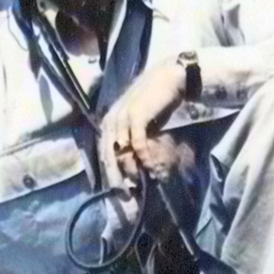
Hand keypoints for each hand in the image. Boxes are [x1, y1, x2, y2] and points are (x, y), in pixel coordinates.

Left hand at [99, 61, 194, 184]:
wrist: (169, 78)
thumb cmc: (156, 101)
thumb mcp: (139, 122)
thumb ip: (132, 139)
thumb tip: (133, 163)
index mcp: (109, 121)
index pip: (104, 152)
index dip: (109, 172)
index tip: (117, 190)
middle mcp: (111, 119)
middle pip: (108, 154)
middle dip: (115, 176)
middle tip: (124, 195)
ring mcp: (122, 116)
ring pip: (122, 150)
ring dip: (131, 168)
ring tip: (140, 182)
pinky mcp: (136, 115)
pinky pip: (137, 142)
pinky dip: (143, 155)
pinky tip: (150, 165)